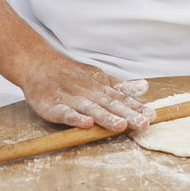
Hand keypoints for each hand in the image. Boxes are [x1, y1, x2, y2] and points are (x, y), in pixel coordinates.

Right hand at [18, 54, 154, 131]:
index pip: (121, 99)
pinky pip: (65, 113)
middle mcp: (88, 93)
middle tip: (142, 124)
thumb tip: (144, 87)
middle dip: (127, 115)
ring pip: (91, 109)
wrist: (38, 64)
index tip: (151, 116)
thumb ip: (120, 86)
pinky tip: (86, 124)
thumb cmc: (70, 75)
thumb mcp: (98, 78)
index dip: (136, 108)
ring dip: (105, 117)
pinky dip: (75, 118)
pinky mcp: (53, 106)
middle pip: (110, 105)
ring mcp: (71, 99)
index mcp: (100, 88)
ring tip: (120, 125)